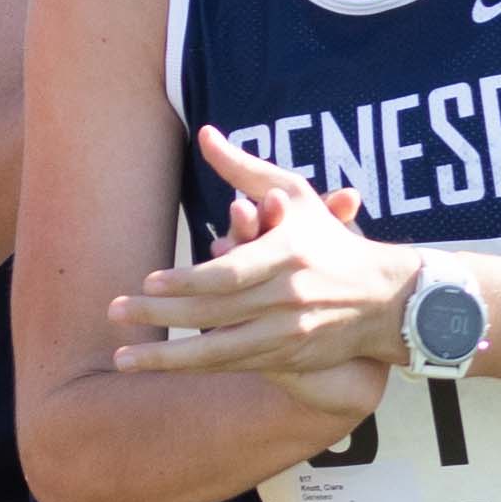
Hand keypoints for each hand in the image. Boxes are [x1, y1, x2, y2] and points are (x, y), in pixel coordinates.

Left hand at [115, 130, 418, 378]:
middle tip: (115, 312)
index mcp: (287, 255)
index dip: (187, 281)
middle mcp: (288, 298)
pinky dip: (198, 366)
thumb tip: (205, 134)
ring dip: (168, 358)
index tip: (149, 282)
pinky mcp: (289, 358)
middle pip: (215, 312)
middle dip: (161, 317)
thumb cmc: (331, 240)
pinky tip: (162, 367)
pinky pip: (235, 365)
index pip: (229, 274)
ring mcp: (289, 334)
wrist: (385, 299)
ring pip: (219, 351)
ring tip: (122, 357)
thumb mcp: (295, 194)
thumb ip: (245, 169)